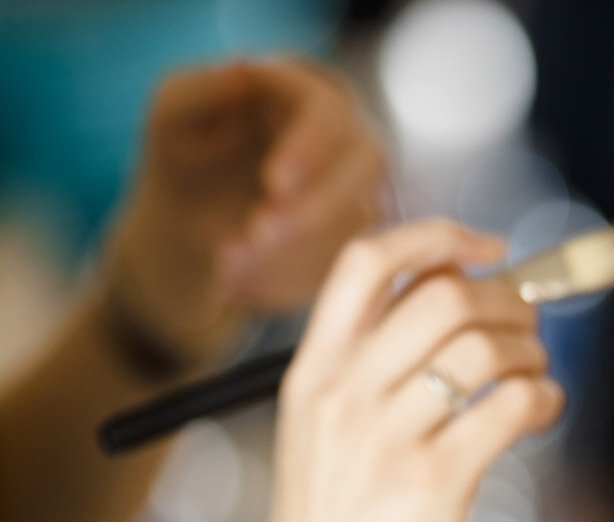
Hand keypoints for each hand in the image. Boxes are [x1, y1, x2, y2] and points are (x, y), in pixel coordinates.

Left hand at [103, 57, 387, 367]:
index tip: (274, 183)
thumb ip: (201, 89)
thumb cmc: (183, 158)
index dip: (310, 146)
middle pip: (366, 164)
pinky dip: (289, 282)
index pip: (331, 110)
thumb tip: (247, 69)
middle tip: (257, 235)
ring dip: (294, 251)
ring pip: (357, 223)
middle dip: (314, 207)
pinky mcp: (355, 242)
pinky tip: (240, 285)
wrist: (191, 228)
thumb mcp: (172, 117)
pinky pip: (341, 267)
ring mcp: (361, 191)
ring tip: (229, 268)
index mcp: (310, 90)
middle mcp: (350, 137)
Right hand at [249, 219, 564, 521]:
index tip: (487, 248)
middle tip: (527, 325)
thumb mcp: (324, 429)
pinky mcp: (434, 481)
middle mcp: (343, 393)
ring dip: (531, 352)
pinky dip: (545, 398)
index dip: (436, 236)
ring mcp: (386, 437)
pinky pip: (511, 407)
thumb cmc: (332, 520)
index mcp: (313, 370)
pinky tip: (544, 410)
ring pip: (485, 347)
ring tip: (534, 375)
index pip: (366, 262)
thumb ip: (373, 365)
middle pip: (443, 294)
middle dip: (506, 299)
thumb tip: (460, 296)